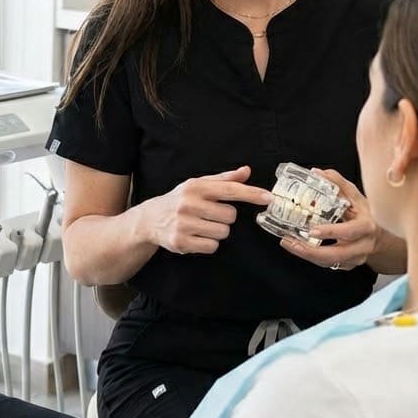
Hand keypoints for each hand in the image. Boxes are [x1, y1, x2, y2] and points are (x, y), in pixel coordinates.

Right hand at [140, 165, 270, 255]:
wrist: (149, 220)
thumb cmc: (179, 200)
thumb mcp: (198, 185)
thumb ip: (224, 179)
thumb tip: (246, 171)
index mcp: (195, 187)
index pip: (229, 189)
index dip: (251, 194)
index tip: (268, 198)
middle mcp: (189, 204)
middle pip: (230, 216)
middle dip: (225, 218)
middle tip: (209, 215)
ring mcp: (184, 224)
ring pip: (223, 232)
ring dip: (217, 232)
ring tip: (201, 226)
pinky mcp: (181, 242)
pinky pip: (212, 247)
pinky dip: (208, 244)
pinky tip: (196, 236)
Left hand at [279, 168, 386, 271]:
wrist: (383, 235)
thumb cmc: (367, 213)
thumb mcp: (356, 196)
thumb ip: (338, 183)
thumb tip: (317, 173)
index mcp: (367, 227)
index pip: (349, 232)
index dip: (331, 232)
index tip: (313, 230)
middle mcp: (363, 245)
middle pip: (336, 254)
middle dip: (311, 251)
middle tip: (291, 242)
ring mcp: (356, 258)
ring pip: (329, 262)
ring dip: (307, 255)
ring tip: (289, 244)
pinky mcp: (348, 265)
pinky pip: (328, 265)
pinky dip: (312, 258)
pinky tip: (299, 248)